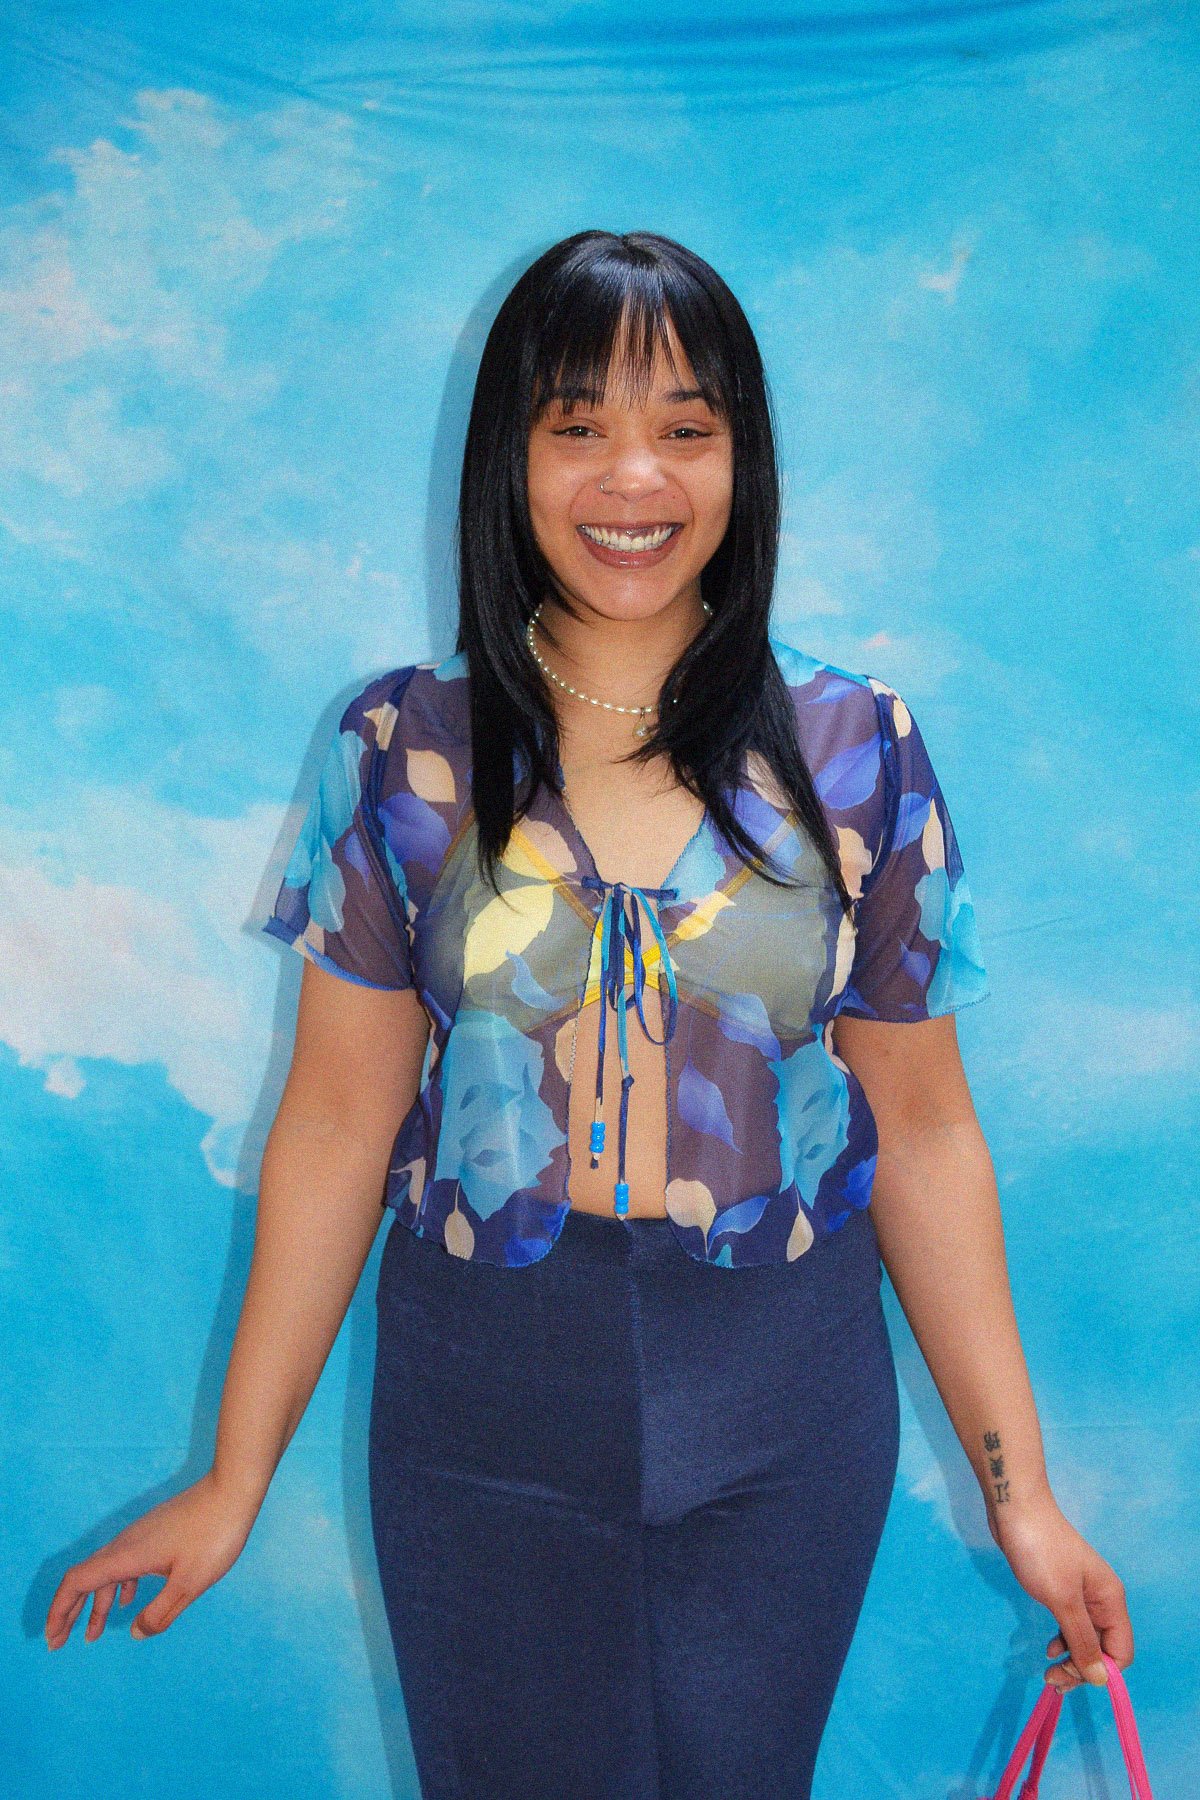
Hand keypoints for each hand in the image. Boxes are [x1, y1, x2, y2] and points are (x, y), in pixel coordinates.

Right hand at [45, 1469, 260, 1647]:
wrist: (233, 1489)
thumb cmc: (214, 1536)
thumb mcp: (189, 1584)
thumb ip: (160, 1613)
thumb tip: (135, 1633)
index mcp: (127, 1555)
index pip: (77, 1582)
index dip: (60, 1611)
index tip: (52, 1639)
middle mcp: (126, 1543)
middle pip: (84, 1578)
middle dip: (69, 1611)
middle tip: (58, 1642)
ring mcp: (140, 1535)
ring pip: (106, 1571)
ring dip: (96, 1603)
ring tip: (93, 1634)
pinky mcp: (155, 1532)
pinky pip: (125, 1563)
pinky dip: (117, 1586)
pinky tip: (126, 1601)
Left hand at [988, 1489, 1133, 1692]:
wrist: (1016, 1509)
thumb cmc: (1041, 1552)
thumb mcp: (1062, 1601)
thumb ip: (1082, 1640)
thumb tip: (1100, 1679)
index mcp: (1110, 1600)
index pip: (1120, 1651)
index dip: (1101, 1671)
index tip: (1070, 1678)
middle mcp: (1101, 1599)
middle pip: (1102, 1647)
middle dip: (1081, 1669)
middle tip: (1051, 1680)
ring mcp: (1080, 1593)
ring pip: (1084, 1637)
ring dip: (1070, 1657)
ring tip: (1048, 1672)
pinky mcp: (1060, 1587)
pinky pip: (1069, 1623)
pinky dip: (1061, 1639)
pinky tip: (1047, 1647)